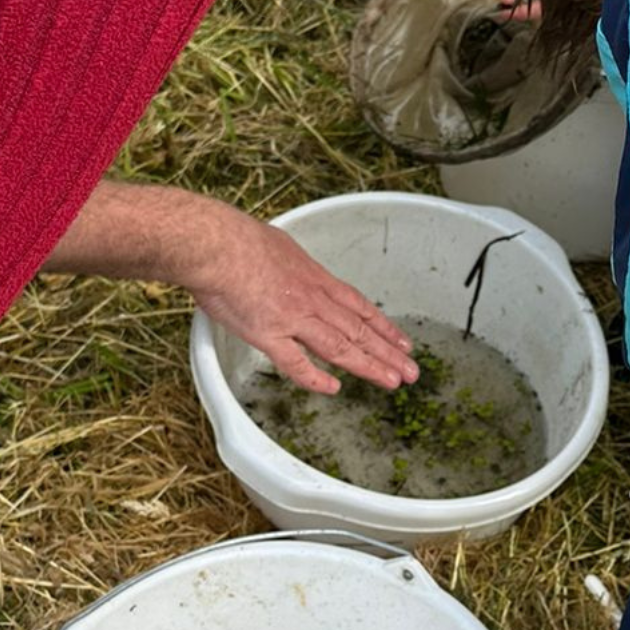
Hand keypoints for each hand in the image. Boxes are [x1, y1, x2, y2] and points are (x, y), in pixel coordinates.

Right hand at [189, 216, 419, 394]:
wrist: (217, 245)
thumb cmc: (241, 240)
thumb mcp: (283, 246)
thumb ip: (293, 265)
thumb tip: (294, 268)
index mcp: (316, 279)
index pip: (359, 307)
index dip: (383, 327)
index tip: (403, 343)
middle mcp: (312, 300)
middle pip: (358, 330)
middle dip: (388, 352)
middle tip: (412, 371)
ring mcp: (293, 318)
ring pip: (339, 346)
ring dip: (369, 365)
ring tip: (393, 381)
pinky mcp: (268, 334)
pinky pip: (296, 362)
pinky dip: (315, 378)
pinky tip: (333, 388)